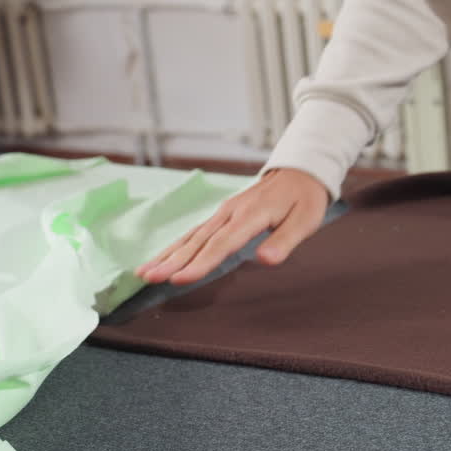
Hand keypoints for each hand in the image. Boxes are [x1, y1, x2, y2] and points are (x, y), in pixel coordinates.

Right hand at [136, 168, 328, 284]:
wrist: (300, 170)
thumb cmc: (305, 199)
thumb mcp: (305, 219)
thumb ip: (285, 240)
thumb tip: (265, 260)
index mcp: (251, 214)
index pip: (222, 243)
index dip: (201, 263)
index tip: (180, 279)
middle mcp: (231, 212)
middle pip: (198, 240)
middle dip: (173, 261)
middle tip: (149, 278)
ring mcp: (224, 212)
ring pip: (191, 235)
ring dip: (168, 254)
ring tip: (144, 272)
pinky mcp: (222, 214)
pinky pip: (195, 231)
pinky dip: (177, 246)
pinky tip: (162, 258)